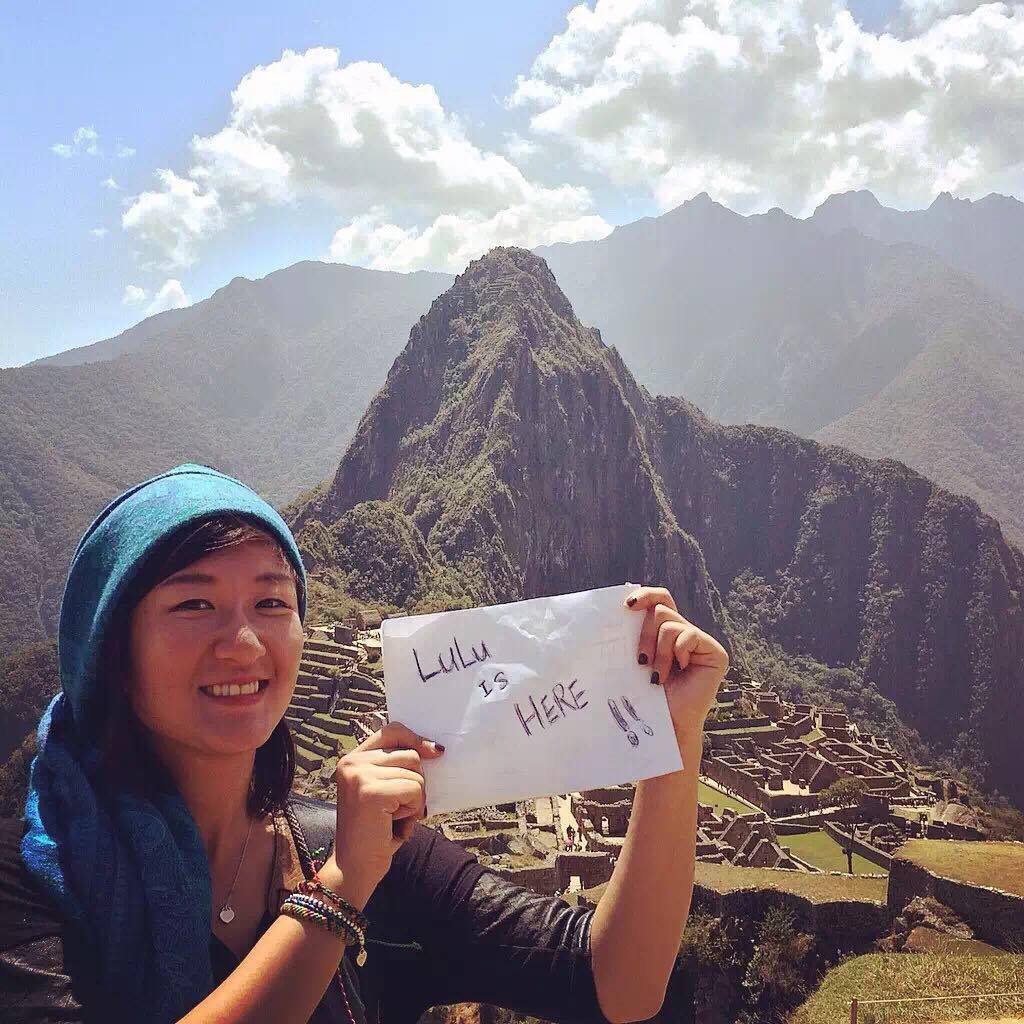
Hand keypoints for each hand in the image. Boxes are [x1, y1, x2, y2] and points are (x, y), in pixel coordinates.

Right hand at [328, 721, 443, 903]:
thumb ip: (397, 768)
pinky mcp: (371, 792)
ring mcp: (359, 776)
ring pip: (416, 773)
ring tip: (394, 818)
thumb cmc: (374, 832)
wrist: (353, 869)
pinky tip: (394, 825)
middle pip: (410, 754)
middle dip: (417, 782)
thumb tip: (434, 749)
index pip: (391, 730)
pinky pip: (414, 790)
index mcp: (352, 759)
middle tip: (400, 809)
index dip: (415, 739)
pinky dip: (412, 811)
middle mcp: (351, 763)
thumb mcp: (383, 792)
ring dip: (414, 800)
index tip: (433, 752)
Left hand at [624, 584, 728, 738]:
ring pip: (670, 623)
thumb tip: (623, 605)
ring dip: (658, 652)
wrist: (662, 723)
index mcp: (666, 630)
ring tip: (657, 675)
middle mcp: (685, 632)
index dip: (645, 595)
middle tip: (641, 660)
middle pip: (661, 609)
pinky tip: (679, 671)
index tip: (627, 606)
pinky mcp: (715, 652)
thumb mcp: (635, 656)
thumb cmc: (644, 694)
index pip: (659, 599)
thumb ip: (634, 631)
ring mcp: (701, 641)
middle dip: (645, 634)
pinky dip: (676, 653)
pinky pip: (688, 635)